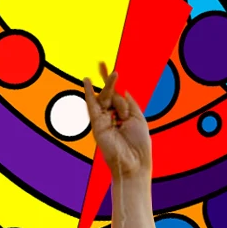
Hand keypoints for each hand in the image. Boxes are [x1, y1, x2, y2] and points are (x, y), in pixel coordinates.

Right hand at [81, 63, 152, 181]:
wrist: (133, 163)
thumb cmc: (139, 144)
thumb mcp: (138, 118)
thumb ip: (129, 103)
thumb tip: (122, 88)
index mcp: (124, 116)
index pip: (118, 95)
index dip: (114, 82)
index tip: (110, 67)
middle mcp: (112, 117)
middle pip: (111, 95)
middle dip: (109, 80)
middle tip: (105, 64)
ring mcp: (104, 120)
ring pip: (105, 98)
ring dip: (110, 87)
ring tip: (114, 73)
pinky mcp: (97, 124)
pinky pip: (92, 106)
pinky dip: (89, 93)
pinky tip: (87, 81)